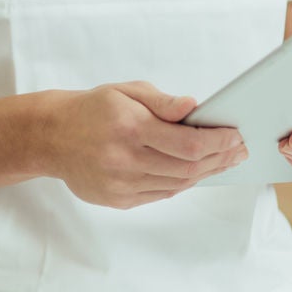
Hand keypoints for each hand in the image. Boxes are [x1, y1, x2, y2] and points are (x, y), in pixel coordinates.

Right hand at [34, 82, 245, 209]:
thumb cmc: (94, 109)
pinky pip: (161, 194)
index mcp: (130, 127)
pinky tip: (197, 171)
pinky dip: (183, 182)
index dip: (218, 142)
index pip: (187, 143)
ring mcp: (120, 184)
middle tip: (240, 151)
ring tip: (225, 160)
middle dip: (219, 159)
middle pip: (187, 168)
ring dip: (206, 173)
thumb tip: (195, 107)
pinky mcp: (117, 200)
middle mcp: (125, 159)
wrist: (51, 137)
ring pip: (177, 184)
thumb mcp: (127, 92)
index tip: (237, 136)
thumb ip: (163, 102)